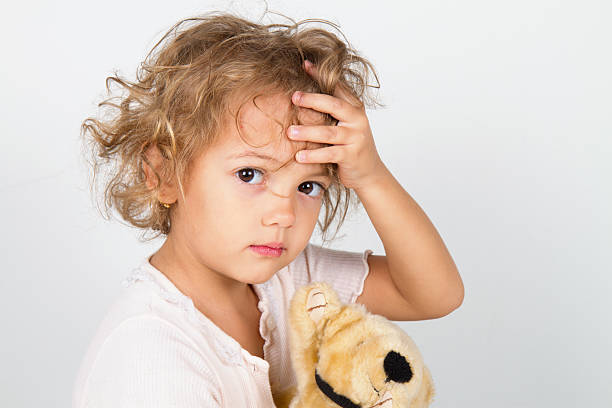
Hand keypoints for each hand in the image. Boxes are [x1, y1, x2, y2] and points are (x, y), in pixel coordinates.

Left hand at [288, 60, 386, 190]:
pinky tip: (299, 156)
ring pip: (329, 132)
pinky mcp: (351, 156)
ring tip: (290, 132)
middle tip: (294, 97)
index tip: (305, 65)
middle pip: (334, 105)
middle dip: (312, 100)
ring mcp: (355, 138)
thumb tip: (302, 95)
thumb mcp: (345, 123)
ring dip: (308, 132)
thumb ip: (331, 110)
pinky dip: (314, 155)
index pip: (337, 87)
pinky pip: (330, 154)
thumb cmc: (351, 145)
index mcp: (354, 108)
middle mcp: (357, 120)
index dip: (322, 75)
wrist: (369, 171)